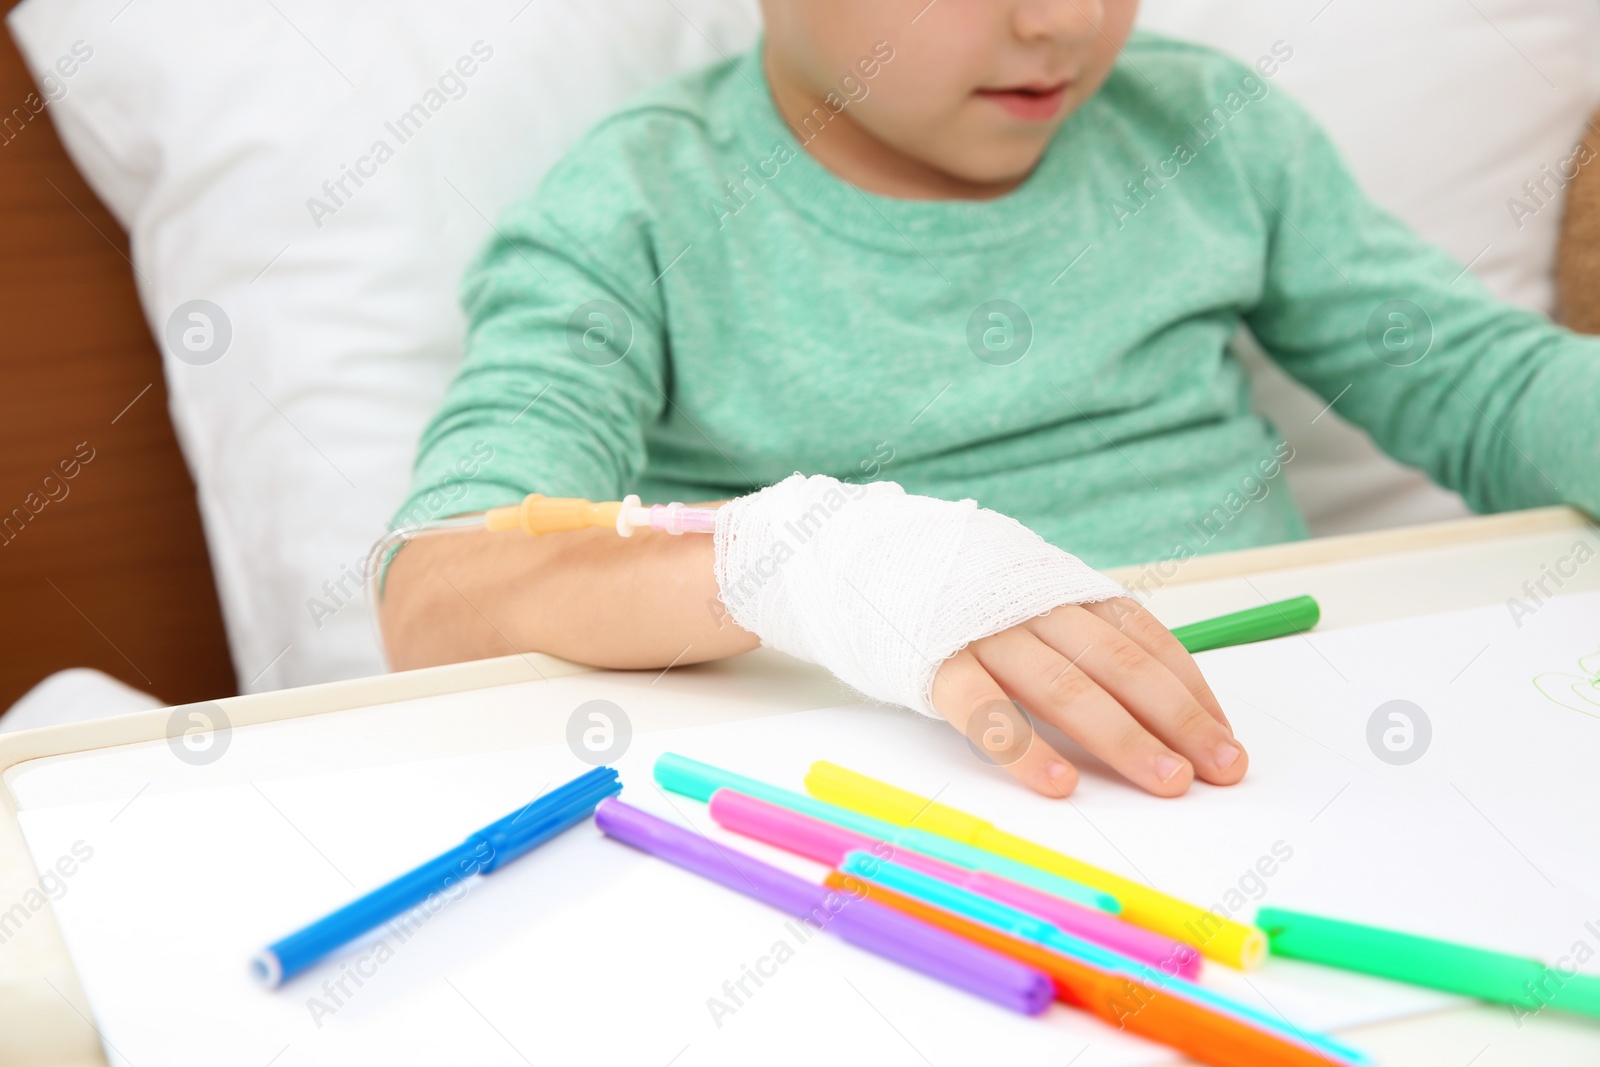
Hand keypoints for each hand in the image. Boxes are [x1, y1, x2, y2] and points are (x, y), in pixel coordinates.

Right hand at [930, 597, 1244, 797]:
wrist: (862, 558)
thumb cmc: (957, 600)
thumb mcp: (1027, 600)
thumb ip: (1078, 639)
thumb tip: (1157, 707)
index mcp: (1064, 591)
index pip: (1146, 639)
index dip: (1192, 691)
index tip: (1226, 741)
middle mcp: (1034, 606)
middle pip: (1121, 664)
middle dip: (1178, 719)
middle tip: (1221, 770)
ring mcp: (985, 633)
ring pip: (1065, 686)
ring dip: (1123, 737)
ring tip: (1165, 782)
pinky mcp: (936, 664)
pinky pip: (986, 712)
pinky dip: (1026, 748)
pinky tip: (1060, 784)